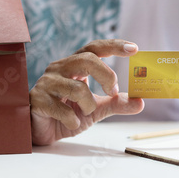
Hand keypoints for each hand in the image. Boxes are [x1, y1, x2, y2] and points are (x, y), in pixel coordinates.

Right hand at [29, 39, 144, 144]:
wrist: (41, 131)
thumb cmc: (66, 113)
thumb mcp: (96, 109)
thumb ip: (115, 103)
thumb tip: (140, 102)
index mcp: (74, 66)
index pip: (94, 48)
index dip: (113, 46)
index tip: (134, 48)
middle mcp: (60, 68)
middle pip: (87, 60)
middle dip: (106, 76)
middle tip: (112, 92)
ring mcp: (47, 83)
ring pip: (77, 89)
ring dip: (88, 106)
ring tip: (84, 113)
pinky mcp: (38, 99)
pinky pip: (63, 110)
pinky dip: (73, 121)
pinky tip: (70, 123)